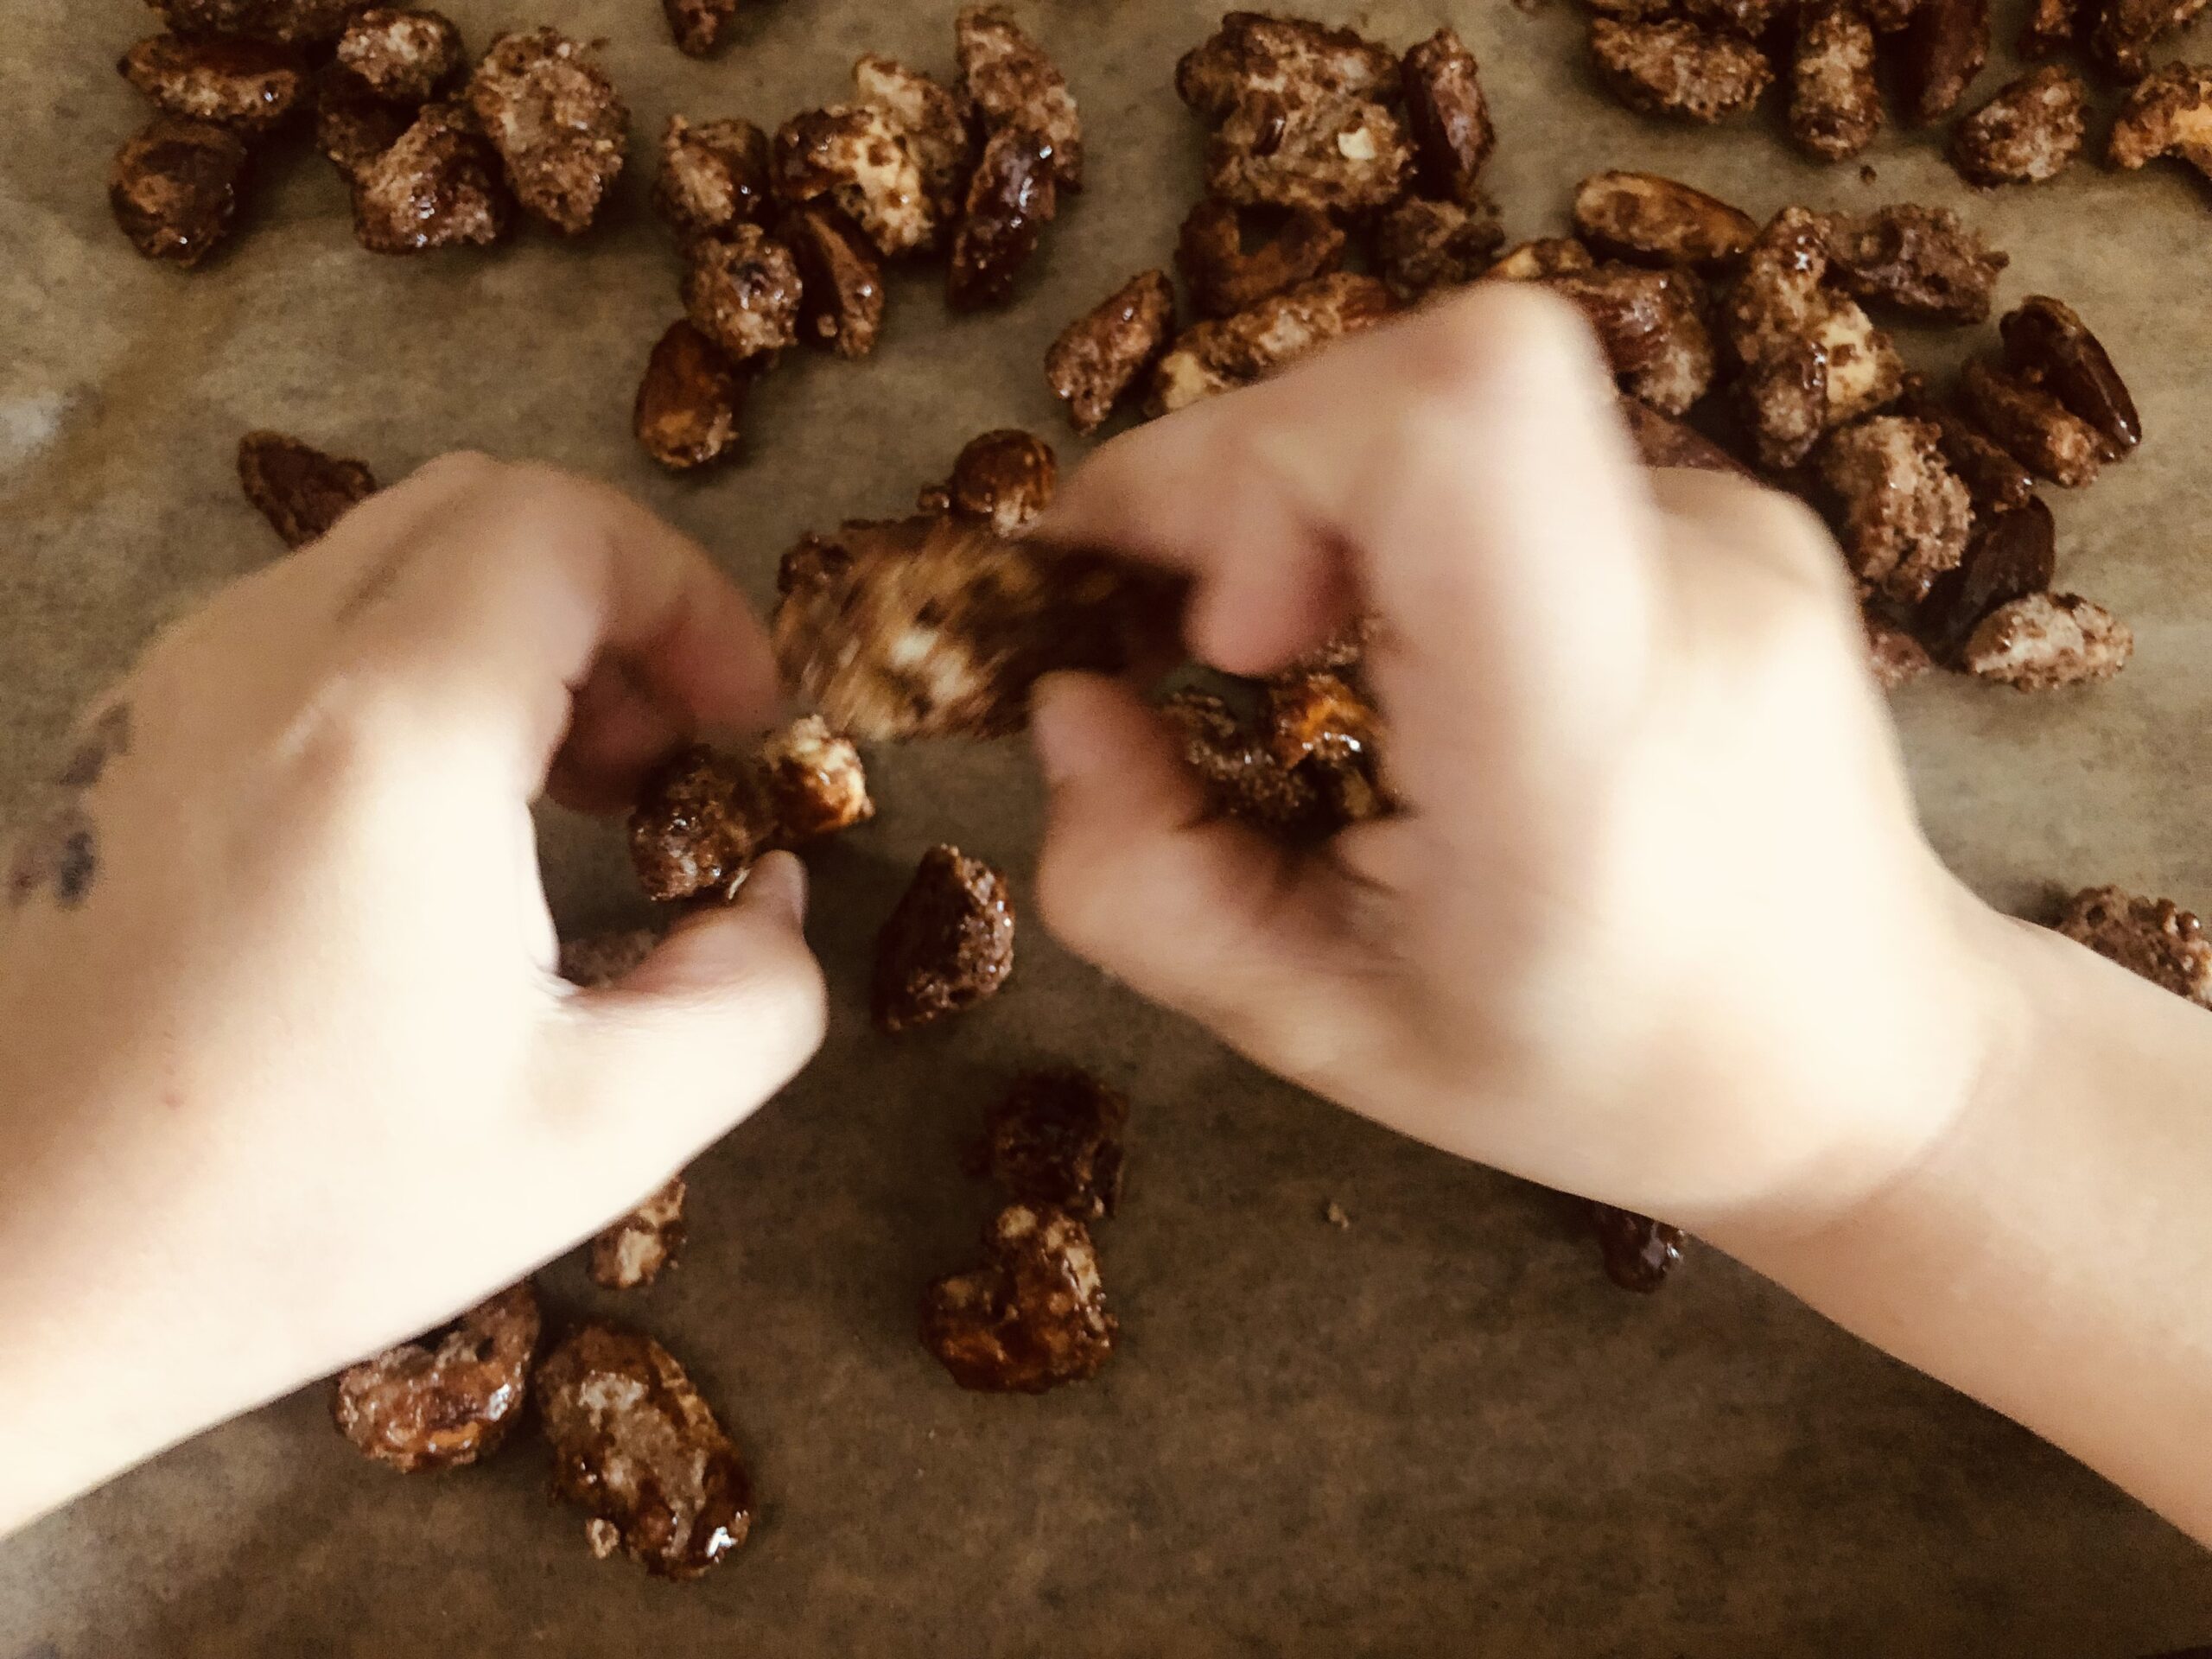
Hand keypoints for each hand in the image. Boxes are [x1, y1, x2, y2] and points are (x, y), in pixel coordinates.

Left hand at [0, 456, 824, 1530]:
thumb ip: (755, 996)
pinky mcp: (114, 743)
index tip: (745, 721)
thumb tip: (773, 897)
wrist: (13, 1272)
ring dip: (511, 631)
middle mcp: (262, 664)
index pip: (566, 527)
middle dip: (613, 600)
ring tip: (569, 794)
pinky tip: (437, 827)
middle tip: (668, 750)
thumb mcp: (601, 1132)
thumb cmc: (302, 1213)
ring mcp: (167, 692)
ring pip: (381, 557)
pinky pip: (299, 627)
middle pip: (477, 507)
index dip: (692, 597)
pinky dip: (412, 666)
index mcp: (394, 731)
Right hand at [1029, 285, 2004, 1234]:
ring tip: (1306, 652)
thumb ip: (1145, 883)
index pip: (1450, 420)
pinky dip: (1406, 515)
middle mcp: (1685, 599)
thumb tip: (1063, 700)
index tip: (1208, 622)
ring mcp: (1732, 532)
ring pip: (1454, 386)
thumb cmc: (1599, 1072)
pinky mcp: (1737, 511)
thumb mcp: (1324, 1034)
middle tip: (1214, 645)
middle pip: (1425, 373)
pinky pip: (1513, 441)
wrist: (1866, 1055)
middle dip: (1248, 477)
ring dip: (1318, 496)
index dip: (1259, 457)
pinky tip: (1425, 651)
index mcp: (1579, 747)